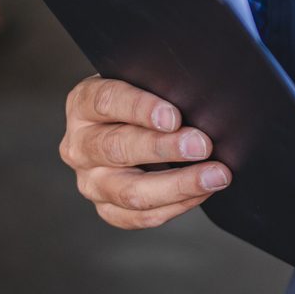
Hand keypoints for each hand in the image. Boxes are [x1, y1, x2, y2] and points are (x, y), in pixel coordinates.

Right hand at [60, 74, 230, 228]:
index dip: (140, 108)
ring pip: (129, 192)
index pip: (107, 101)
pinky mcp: (105, 208)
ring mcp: (89, 181)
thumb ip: (161, 80)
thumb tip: (199, 92)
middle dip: (165, 148)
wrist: (129, 119)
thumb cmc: (145, 91)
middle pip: (118, 149)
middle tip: (203, 145)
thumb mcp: (145, 76)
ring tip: (214, 176)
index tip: (174, 117)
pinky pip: (138, 217)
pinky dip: (175, 206)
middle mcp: (80, 144)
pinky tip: (203, 191)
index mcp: (83, 103)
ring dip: (177, 185)